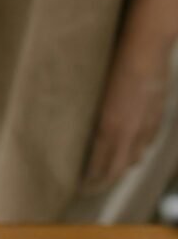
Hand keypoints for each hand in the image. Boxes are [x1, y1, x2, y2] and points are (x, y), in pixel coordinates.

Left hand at [83, 34, 171, 191]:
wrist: (145, 50)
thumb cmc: (111, 68)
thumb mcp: (95, 99)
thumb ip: (94, 123)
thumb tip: (87, 140)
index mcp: (110, 129)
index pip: (99, 166)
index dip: (90, 181)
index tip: (81, 187)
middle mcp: (129, 132)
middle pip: (117, 169)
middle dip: (104, 182)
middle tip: (92, 188)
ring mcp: (146, 126)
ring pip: (134, 159)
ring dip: (121, 168)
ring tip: (109, 173)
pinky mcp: (157, 117)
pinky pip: (147, 144)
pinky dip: (137, 152)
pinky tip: (131, 152)